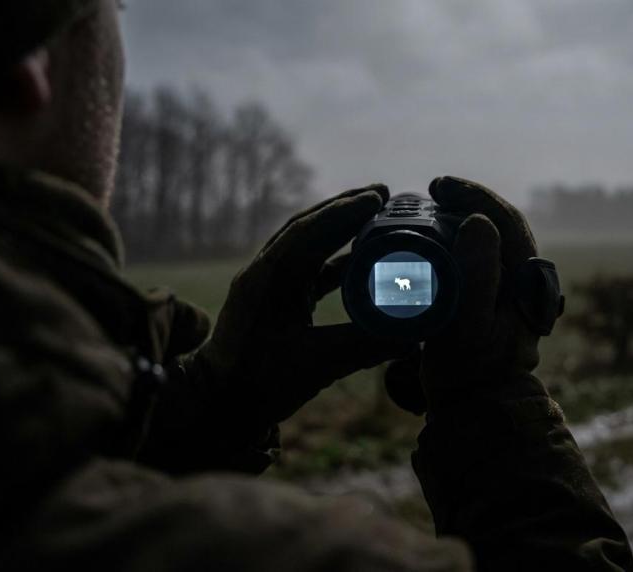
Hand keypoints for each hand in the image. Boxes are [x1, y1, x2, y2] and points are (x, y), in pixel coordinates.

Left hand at [197, 184, 411, 425]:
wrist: (218, 406)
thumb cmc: (259, 385)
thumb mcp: (317, 364)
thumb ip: (366, 347)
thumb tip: (414, 334)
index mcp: (267, 279)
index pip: (308, 232)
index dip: (344, 211)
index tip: (377, 196)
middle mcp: (265, 273)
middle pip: (308, 228)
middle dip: (344, 210)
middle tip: (382, 194)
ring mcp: (268, 286)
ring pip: (308, 247)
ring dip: (340, 232)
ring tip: (377, 220)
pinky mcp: (275, 301)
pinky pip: (309, 271)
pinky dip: (336, 262)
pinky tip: (364, 263)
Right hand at [385, 176, 544, 413]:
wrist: (476, 408)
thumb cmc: (469, 370)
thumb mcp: (467, 326)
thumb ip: (477, 277)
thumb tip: (478, 223)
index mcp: (525, 281)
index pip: (506, 220)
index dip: (473, 196)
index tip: (439, 187)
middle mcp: (525, 281)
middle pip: (502, 224)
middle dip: (469, 201)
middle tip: (435, 191)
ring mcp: (511, 291)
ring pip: (493, 239)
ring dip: (465, 217)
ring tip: (434, 207)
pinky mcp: (495, 301)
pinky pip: (482, 256)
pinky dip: (461, 239)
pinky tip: (440, 236)